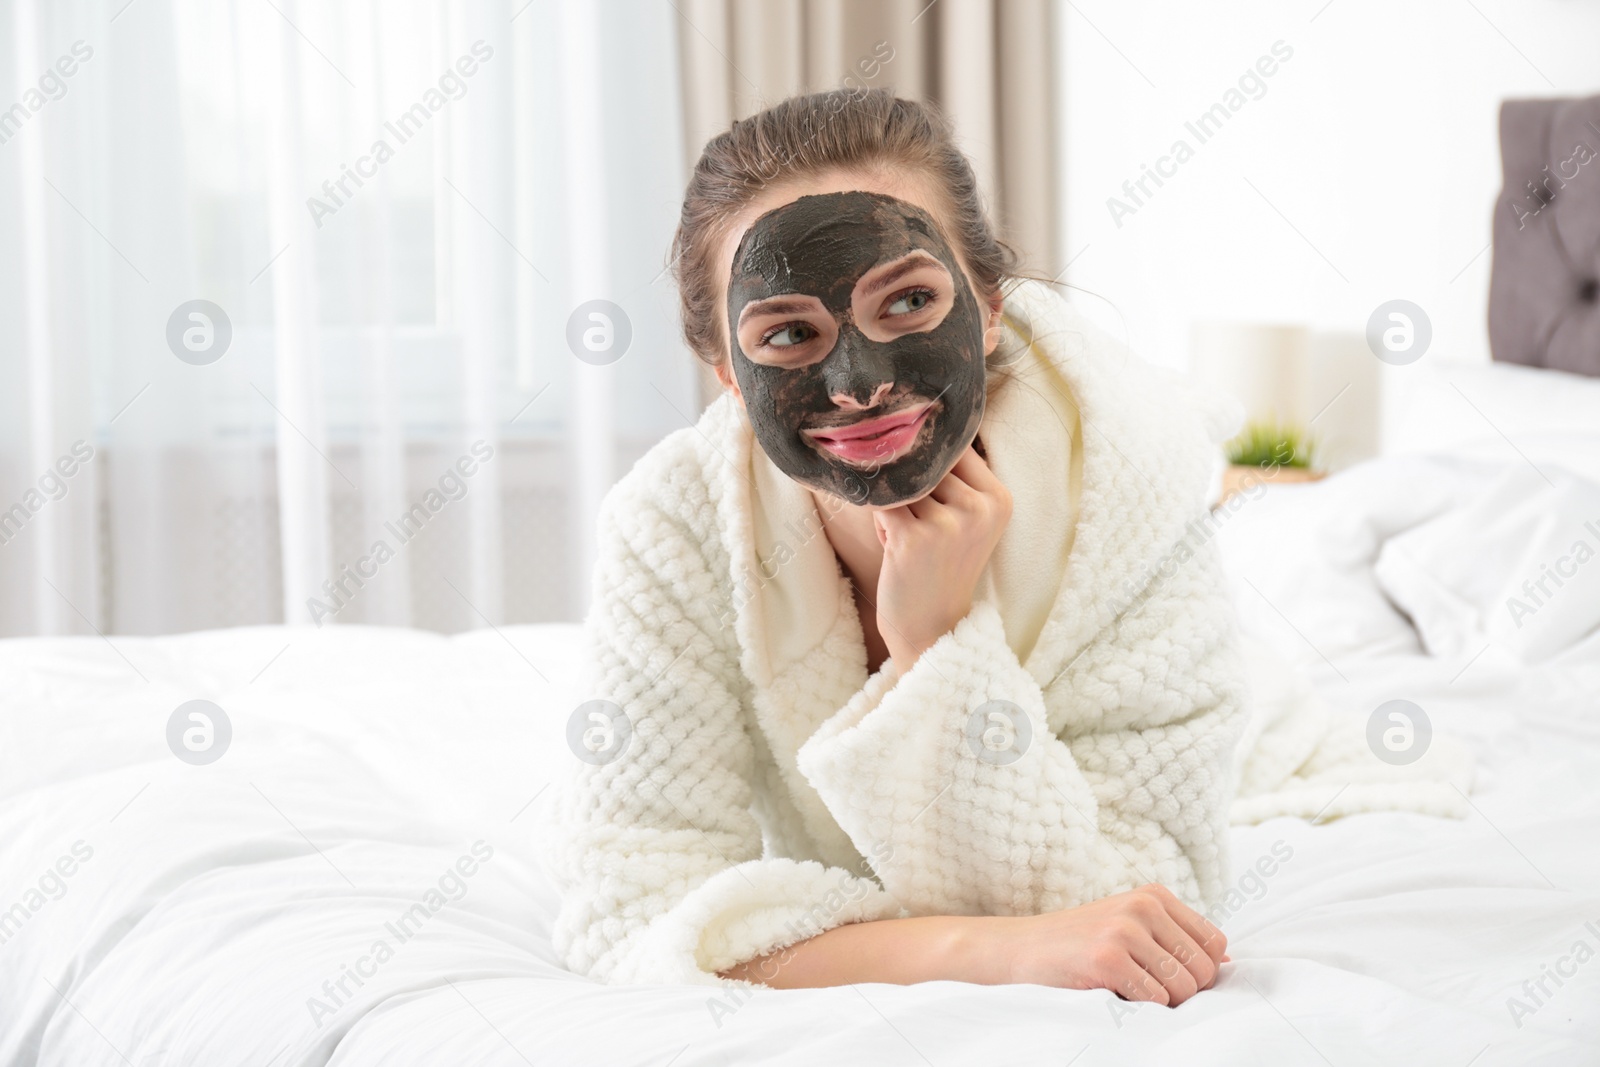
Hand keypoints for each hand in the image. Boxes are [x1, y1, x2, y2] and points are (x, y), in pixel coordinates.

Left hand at [871, 444, 1011, 670]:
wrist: (933, 629)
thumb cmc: (942, 568)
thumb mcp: (967, 520)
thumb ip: (954, 478)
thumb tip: (913, 426)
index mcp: (999, 498)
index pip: (955, 448)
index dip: (930, 461)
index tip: (926, 483)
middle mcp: (979, 508)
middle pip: (924, 465)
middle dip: (910, 487)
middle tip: (919, 523)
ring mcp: (948, 525)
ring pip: (900, 485)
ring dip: (894, 506)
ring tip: (908, 537)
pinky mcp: (914, 541)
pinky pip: (881, 507)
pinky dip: (880, 523)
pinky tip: (895, 547)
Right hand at [961, 884, 1228, 1005]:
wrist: (1021, 949)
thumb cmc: (1080, 943)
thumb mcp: (1130, 925)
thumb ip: (1175, 938)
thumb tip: (1227, 962)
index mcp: (1154, 895)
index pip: (1215, 943)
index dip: (1200, 970)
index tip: (1170, 976)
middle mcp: (1143, 906)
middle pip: (1204, 969)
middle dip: (1183, 991)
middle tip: (1146, 988)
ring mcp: (1125, 930)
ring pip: (1183, 987)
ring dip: (1162, 1002)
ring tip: (1129, 989)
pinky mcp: (1108, 957)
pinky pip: (1154, 1000)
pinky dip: (1140, 1008)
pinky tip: (1114, 994)